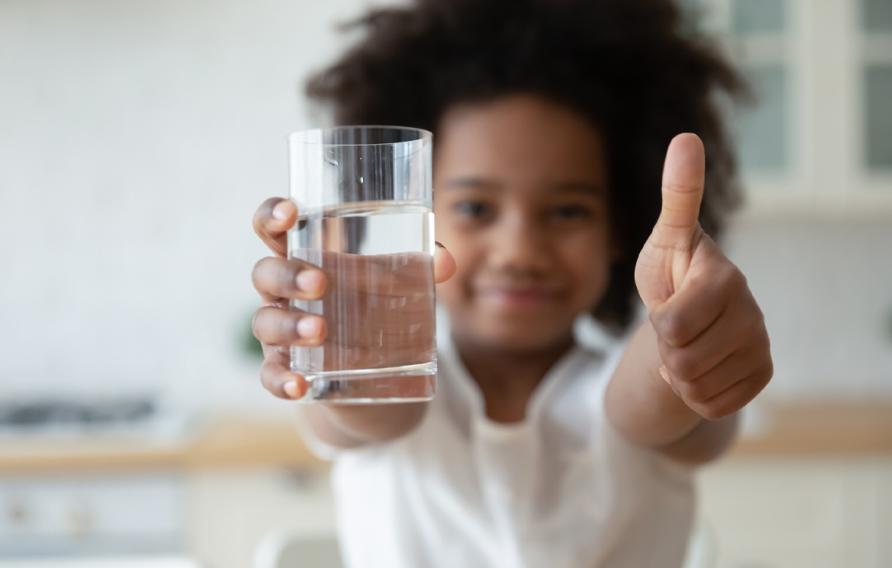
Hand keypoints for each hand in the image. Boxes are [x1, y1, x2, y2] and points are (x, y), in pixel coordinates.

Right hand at [251, 197, 455, 399]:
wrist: (376, 374)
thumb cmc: (374, 307)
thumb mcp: (395, 283)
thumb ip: (418, 267)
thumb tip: (445, 261)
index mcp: (303, 257)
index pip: (273, 229)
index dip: (273, 215)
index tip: (291, 212)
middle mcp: (282, 292)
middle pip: (266, 273)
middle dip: (288, 275)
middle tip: (319, 283)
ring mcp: (279, 333)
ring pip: (265, 323)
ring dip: (289, 325)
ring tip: (320, 330)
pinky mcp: (286, 370)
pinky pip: (270, 376)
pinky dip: (281, 380)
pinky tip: (298, 385)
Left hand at [634, 134, 771, 419]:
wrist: (686, 317)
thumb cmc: (672, 271)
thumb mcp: (665, 238)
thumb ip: (678, 195)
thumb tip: (687, 136)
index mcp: (724, 277)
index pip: (671, 325)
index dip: (658, 323)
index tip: (666, 304)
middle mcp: (751, 311)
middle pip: (683, 362)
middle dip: (666, 351)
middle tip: (673, 329)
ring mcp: (760, 344)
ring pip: (697, 386)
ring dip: (678, 373)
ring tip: (684, 345)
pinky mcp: (762, 373)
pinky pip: (713, 405)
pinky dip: (696, 394)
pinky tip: (701, 366)